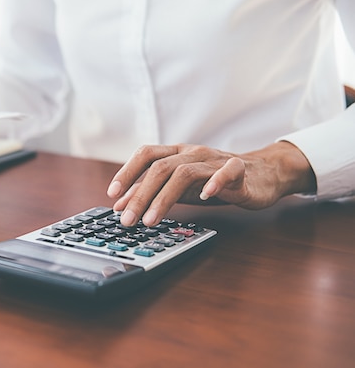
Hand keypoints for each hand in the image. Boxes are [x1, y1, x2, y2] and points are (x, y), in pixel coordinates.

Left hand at [106, 142, 315, 226]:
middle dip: (140, 195)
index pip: (146, 154)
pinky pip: (227, 171)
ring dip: (164, 197)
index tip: (113, 194)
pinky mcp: (239, 170)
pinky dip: (215, 182)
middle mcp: (192, 152)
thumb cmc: (213, 180)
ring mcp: (215, 160)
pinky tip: (205, 197)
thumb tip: (120, 205)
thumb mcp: (178, 188)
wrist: (261, 174)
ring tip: (151, 220)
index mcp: (176, 153)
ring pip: (185, 172)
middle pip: (160, 167)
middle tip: (128, 220)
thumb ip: (150, 192)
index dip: (127, 171)